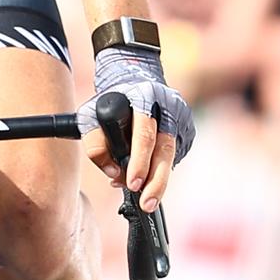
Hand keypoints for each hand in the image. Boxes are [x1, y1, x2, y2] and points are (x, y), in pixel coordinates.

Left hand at [76, 45, 194, 214]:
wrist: (135, 76)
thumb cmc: (111, 102)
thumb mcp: (91, 114)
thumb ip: (96, 144)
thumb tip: (113, 174)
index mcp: (144, 95)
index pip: (144, 132)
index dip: (138, 159)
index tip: (131, 182)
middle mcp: (168, 104)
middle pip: (165, 147)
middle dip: (155, 179)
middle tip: (146, 202)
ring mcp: (182, 116)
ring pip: (172, 154)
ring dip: (160, 180)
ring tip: (148, 200)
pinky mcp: (188, 128)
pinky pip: (176, 154)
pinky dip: (161, 168)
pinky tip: (150, 176)